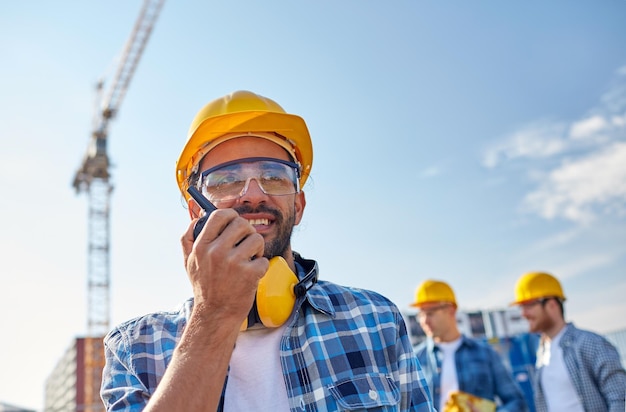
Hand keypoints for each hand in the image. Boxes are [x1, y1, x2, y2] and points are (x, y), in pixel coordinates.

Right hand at [181, 208, 268, 327]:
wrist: (216, 315)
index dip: (230, 215)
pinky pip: (263, 259)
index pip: (219, 215)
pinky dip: (261, 266)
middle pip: (241, 224)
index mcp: (201, 246)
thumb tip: (196, 218)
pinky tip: (252, 274)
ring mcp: (233, 263)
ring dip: (256, 249)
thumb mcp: (189, 262)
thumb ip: (188, 239)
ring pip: (256, 239)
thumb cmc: (204, 287)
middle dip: (247, 232)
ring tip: (250, 259)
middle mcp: (216, 252)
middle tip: (245, 244)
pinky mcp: (249, 274)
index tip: (234, 221)